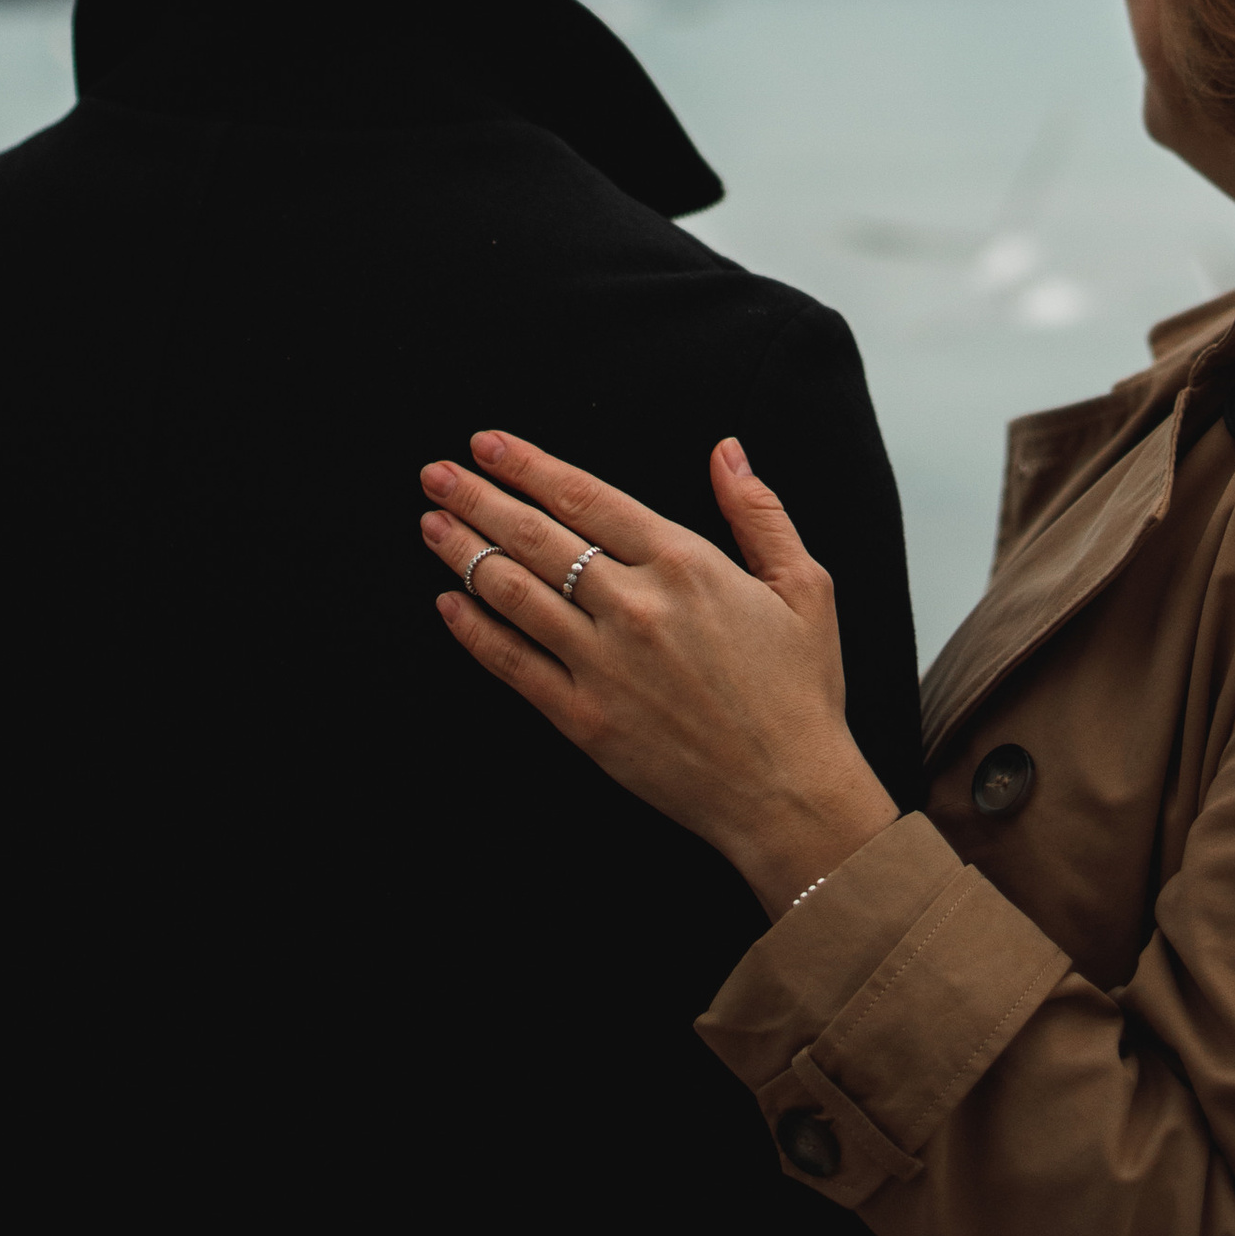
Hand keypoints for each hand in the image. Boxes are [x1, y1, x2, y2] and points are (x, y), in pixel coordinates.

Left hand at [420, 433, 897, 916]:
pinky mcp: (583, 719)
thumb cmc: (800, 690)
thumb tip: (725, 450)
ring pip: (514, 593)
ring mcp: (602, 664)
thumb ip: (758, 511)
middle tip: (436, 474)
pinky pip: (513, 664)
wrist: (787, 792)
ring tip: (431, 524)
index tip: (487, 443)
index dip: (528, 465)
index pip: (585, 496)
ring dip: (464, 552)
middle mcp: (634, 605)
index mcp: (684, 563)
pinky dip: (474, 631)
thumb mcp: (804, 585)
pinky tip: (448, 604)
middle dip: (478, 497)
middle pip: (536, 536)